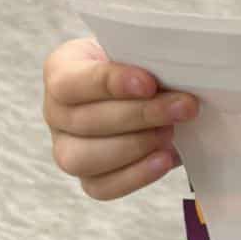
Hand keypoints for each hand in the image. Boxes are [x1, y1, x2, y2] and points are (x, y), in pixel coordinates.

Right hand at [43, 37, 198, 200]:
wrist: (156, 92)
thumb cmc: (145, 66)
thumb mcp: (142, 52)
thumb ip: (147, 59)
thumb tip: (177, 72)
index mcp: (61, 72)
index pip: (70, 81)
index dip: (109, 83)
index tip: (149, 84)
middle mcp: (56, 112)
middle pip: (83, 122)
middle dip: (140, 115)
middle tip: (183, 107)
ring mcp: (67, 148)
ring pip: (84, 158)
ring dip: (136, 146)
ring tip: (171, 132)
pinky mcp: (89, 177)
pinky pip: (102, 187)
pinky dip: (136, 175)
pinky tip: (164, 158)